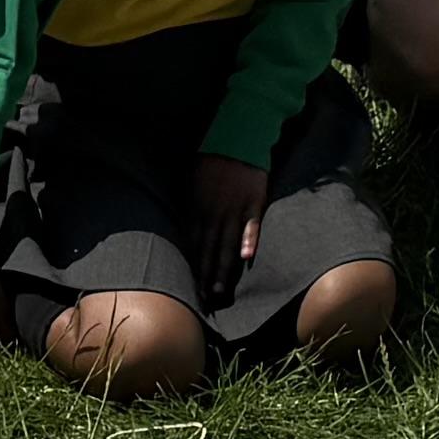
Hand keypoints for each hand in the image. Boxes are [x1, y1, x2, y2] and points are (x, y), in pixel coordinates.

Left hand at [186, 151, 267, 303]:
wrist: (237, 138)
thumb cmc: (211, 161)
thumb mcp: (191, 182)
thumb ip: (189, 208)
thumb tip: (184, 232)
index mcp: (197, 208)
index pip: (193, 244)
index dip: (192, 266)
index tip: (191, 287)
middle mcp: (214, 212)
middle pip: (209, 250)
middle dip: (205, 276)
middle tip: (204, 300)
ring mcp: (235, 208)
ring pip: (227, 244)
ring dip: (223, 268)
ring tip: (220, 291)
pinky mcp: (254, 202)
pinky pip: (252, 225)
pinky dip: (249, 240)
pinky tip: (247, 258)